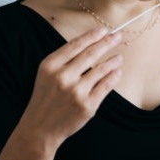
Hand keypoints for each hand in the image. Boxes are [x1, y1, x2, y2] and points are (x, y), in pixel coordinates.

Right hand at [19, 27, 122, 147]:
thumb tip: (91, 43)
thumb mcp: (46, 74)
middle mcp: (63, 77)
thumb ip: (64, 59)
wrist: (40, 128)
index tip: (103, 30)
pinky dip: (114, 76)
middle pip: (90, 54)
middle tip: (117, 35)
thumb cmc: (45, 98)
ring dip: (113, 60)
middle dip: (107, 42)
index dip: (91, 36)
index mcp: (50, 66)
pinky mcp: (88, 105)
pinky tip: (117, 72)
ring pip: (102, 69)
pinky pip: (106, 86)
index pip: (75, 45)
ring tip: (119, 57)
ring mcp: (76, 92)